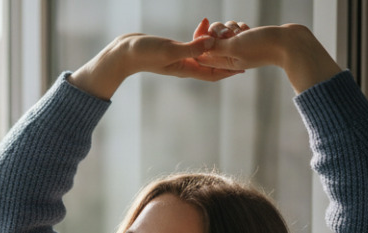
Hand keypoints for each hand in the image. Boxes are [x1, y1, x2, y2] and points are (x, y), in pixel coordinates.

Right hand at [68, 32, 243, 99]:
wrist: (124, 52)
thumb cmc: (144, 54)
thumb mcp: (170, 50)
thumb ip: (192, 48)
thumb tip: (213, 44)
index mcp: (185, 69)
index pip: (212, 73)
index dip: (229, 71)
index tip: (244, 66)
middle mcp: (184, 66)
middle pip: (210, 63)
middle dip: (225, 56)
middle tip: (239, 47)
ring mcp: (178, 58)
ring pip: (202, 52)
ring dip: (214, 43)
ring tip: (224, 32)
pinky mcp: (172, 50)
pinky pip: (192, 44)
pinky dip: (200, 36)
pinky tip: (204, 25)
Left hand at [193, 19, 340, 92]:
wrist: (288, 43)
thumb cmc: (262, 46)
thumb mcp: (235, 47)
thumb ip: (216, 47)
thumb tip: (198, 47)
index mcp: (223, 64)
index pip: (201, 53)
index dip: (200, 39)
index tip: (205, 28)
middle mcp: (229, 57)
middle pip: (210, 40)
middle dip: (218, 32)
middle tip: (230, 33)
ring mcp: (238, 48)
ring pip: (223, 32)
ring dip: (230, 27)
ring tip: (242, 32)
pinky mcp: (246, 39)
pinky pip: (235, 29)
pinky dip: (240, 27)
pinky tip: (248, 30)